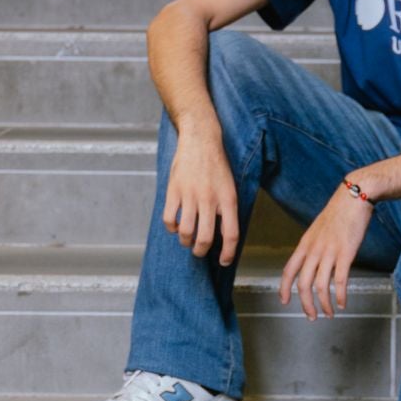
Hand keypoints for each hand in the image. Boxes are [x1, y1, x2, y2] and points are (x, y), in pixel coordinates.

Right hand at [163, 128, 239, 263]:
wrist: (201, 139)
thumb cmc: (217, 165)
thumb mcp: (230, 186)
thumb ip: (227, 209)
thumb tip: (223, 236)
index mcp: (228, 199)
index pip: (231, 234)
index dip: (228, 253)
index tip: (224, 261)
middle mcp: (210, 199)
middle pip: (205, 238)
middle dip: (201, 251)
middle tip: (199, 251)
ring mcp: (190, 195)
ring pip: (185, 232)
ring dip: (185, 241)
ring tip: (187, 240)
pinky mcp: (174, 190)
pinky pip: (169, 219)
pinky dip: (171, 228)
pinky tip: (175, 225)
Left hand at [279, 186, 373, 320]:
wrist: (353, 197)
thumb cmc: (339, 212)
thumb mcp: (319, 229)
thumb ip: (315, 246)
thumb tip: (315, 261)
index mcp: (305, 244)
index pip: (288, 270)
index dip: (284, 288)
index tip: (284, 301)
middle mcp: (314, 250)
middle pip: (303, 283)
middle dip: (306, 304)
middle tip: (312, 316)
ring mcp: (329, 252)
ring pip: (320, 286)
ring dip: (324, 304)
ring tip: (329, 313)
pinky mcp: (346, 253)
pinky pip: (339, 280)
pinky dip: (339, 295)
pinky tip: (342, 302)